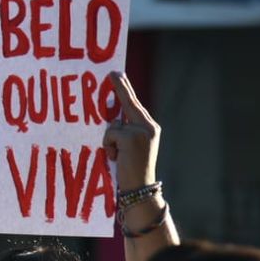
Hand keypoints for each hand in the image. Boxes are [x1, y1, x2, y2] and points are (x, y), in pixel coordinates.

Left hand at [102, 72, 160, 190]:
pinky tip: (117, 158)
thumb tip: (113, 119)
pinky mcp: (131, 137)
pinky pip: (109, 135)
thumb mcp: (131, 147)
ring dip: (110, 141)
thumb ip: (126, 131)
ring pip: (114, 125)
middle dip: (120, 86)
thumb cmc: (132, 170)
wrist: (140, 188)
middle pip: (129, 102)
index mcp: (150, 128)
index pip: (135, 105)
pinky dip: (108, 146)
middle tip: (112, 72)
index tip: (118, 75)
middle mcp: (149, 126)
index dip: (126, 89)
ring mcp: (141, 131)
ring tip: (118, 156)